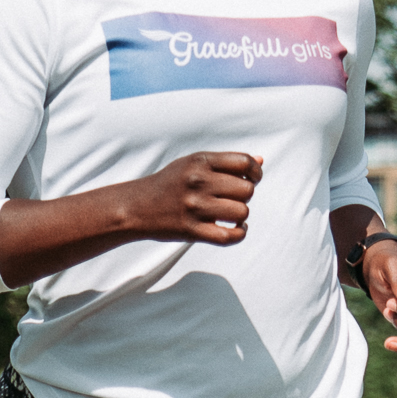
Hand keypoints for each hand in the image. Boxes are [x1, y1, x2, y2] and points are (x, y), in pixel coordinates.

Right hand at [127, 149, 261, 247]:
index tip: (253, 179)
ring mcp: (195, 207)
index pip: (245, 163)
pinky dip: (239, 234)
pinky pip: (230, 236)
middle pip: (247, 190)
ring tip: (230, 213)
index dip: (256, 172)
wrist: (136, 207)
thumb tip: (261, 161)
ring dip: (241, 215)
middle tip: (232, 198)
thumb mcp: (193, 164)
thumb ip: (226, 162)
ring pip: (242, 212)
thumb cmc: (169, 184)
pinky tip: (236, 229)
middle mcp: (198, 182)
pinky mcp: (192, 230)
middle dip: (245, 195)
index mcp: (200, 162)